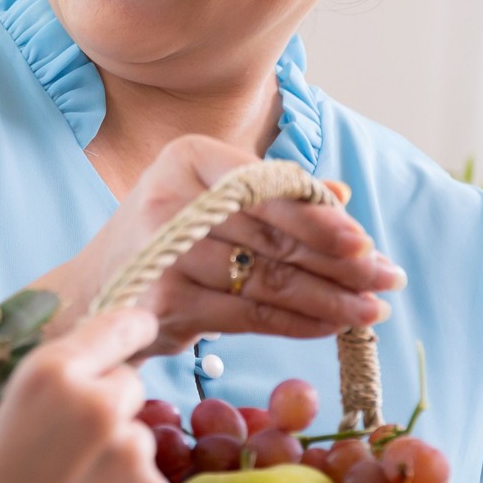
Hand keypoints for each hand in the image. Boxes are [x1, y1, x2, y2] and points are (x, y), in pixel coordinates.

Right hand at [0, 308, 171, 482]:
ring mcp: (135, 455)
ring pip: (139, 438)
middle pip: (128, 386)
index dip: (130, 327)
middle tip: (73, 449)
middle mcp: (101, 404)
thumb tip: (79, 384)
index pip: (115, 326)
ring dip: (118, 457)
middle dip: (108, 407)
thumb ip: (46, 396)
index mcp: (51, 375)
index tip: (144, 325)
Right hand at [41, 135, 403, 355]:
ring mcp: (165, 252)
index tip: (365, 242)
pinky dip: (295, 322)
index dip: (320, 219)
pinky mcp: (165, 301)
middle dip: (340, 263)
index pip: (270, 189)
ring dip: (328, 299)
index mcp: (189, 157)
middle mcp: (172, 197)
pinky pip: (248, 314)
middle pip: (272, 236)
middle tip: (388, 280)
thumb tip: (342, 195)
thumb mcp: (216, 201)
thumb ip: (275, 194)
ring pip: (266, 279)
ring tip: (370, 310)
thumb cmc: (170, 237)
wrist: (94, 290)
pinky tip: (330, 326)